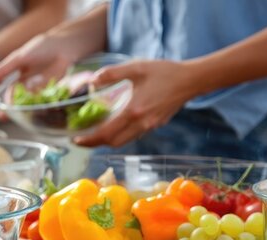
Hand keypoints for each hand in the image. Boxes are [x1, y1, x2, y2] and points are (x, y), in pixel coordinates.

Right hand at [0, 34, 73, 118]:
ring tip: (14, 117)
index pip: (4, 96)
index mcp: (17, 80)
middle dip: (7, 112)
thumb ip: (0, 71)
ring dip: (20, 113)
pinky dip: (36, 110)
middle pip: (15, 104)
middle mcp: (27, 88)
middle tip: (1, 118)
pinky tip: (32, 113)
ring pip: (27, 106)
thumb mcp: (17, 59)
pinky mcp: (52, 94)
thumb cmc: (39, 49)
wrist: (63, 46)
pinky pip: (42, 105)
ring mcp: (39, 92)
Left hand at [73, 60, 201, 147]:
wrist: (191, 80)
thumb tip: (91, 81)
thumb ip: (112, 73)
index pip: (106, 133)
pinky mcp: (155, 125)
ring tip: (94, 133)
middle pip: (113, 143)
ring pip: (123, 141)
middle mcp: (141, 123)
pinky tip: (114, 125)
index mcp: (133, 111)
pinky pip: (133, 135)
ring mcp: (150, 126)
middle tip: (81, 139)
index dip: (89, 140)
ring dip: (107, 140)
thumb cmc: (164, 72)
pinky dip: (120, 134)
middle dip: (95, 144)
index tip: (75, 140)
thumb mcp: (136, 67)